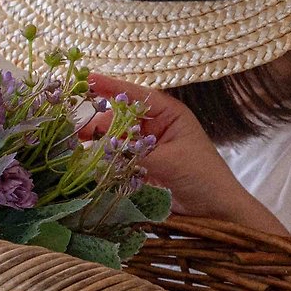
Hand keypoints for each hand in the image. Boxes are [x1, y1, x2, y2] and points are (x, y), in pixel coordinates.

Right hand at [82, 74, 279, 230]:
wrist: (217, 210)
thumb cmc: (204, 177)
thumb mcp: (170, 161)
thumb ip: (135, 155)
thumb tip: (103, 151)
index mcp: (169, 115)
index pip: (137, 96)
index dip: (112, 87)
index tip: (88, 79)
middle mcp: (157, 127)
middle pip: (120, 118)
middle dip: (98, 122)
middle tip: (73, 128)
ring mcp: (149, 148)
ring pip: (116, 139)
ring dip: (98, 142)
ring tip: (74, 144)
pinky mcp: (143, 168)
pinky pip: (119, 159)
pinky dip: (105, 161)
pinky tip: (87, 162)